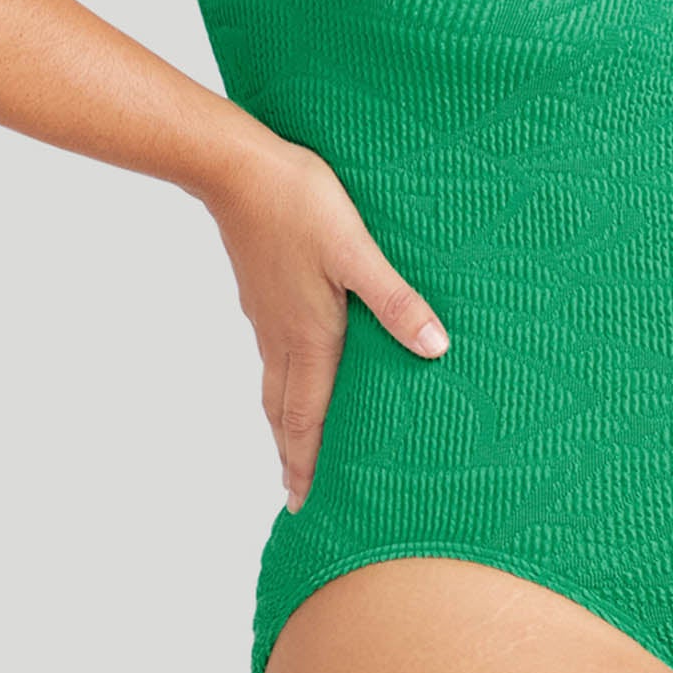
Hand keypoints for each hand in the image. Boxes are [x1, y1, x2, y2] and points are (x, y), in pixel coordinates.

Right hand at [205, 136, 449, 510]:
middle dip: (292, 454)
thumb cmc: (300, 205)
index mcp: (309, 337)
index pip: (306, 418)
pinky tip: (291, 367)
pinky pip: (271, 354)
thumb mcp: (358, 252)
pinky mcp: (261, 292)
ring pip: (274, 384)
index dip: (307, 462)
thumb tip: (435, 349)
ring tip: (292, 445)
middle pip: (283, 411)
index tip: (303, 503)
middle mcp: (282, 336)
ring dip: (284, 421)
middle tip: (297, 492)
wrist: (237, 169)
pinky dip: (280, 382)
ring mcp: (266, 315)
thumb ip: (395, 301)